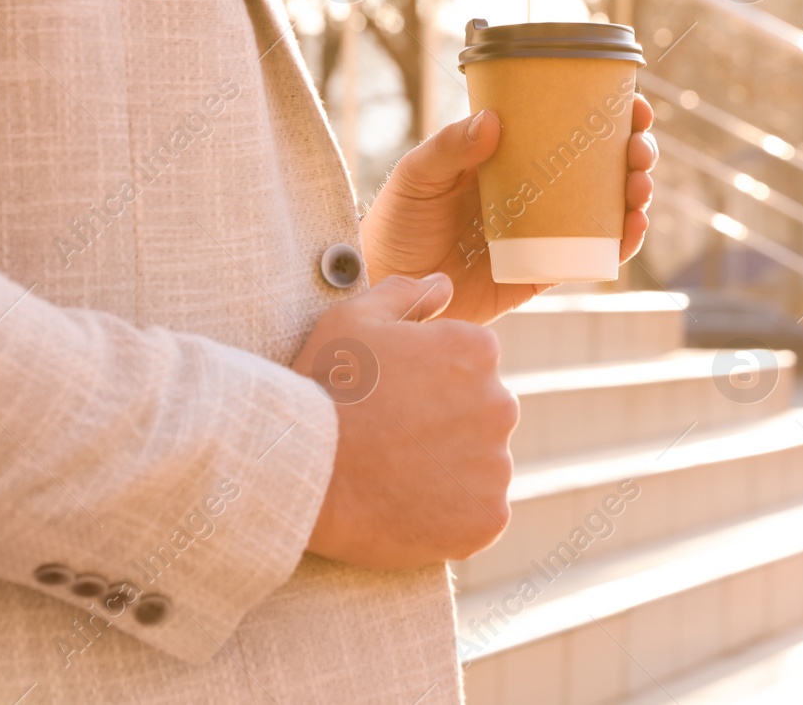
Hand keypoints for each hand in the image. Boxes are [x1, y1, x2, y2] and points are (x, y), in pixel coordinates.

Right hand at [291, 272, 517, 568]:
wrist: (302, 473)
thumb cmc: (322, 390)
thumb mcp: (351, 320)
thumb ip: (405, 294)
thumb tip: (444, 283)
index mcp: (477, 350)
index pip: (469, 366)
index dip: (426, 384)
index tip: (391, 399)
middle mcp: (501, 403)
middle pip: (481, 414)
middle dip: (446, 425)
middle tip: (390, 441)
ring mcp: (496, 464)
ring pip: (481, 465)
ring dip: (450, 471)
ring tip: (393, 476)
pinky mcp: (487, 518)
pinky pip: (479, 514)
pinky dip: (451, 516)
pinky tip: (406, 507)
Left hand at [360, 94, 657, 325]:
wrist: (383, 287)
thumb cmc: (394, 224)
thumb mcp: (417, 177)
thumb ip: (448, 149)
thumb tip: (493, 122)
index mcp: (510, 158)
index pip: (568, 128)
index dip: (609, 116)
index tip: (634, 105)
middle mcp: (534, 191)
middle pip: (600, 167)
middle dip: (634, 154)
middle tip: (640, 149)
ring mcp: (543, 232)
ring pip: (605, 209)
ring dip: (635, 195)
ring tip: (639, 186)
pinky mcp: (542, 271)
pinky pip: (590, 257)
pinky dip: (620, 244)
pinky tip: (633, 228)